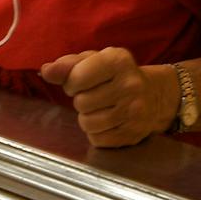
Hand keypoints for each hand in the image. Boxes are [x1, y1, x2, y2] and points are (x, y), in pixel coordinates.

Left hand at [38, 48, 179, 147]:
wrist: (154, 95)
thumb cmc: (116, 75)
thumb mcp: (94, 61)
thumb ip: (67, 65)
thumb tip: (46, 71)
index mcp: (118, 61)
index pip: (76, 78)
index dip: (71, 82)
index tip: (80, 81)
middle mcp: (130, 85)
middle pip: (81, 102)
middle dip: (81, 100)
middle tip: (94, 96)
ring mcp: (134, 111)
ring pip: (87, 123)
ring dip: (87, 118)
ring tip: (99, 109)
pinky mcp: (133, 133)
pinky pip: (97, 139)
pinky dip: (96, 132)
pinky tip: (107, 121)